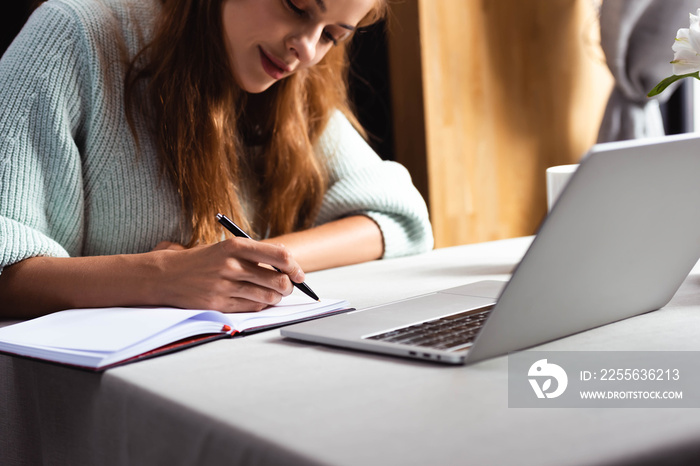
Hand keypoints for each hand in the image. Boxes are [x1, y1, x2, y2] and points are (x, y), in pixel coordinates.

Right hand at [151, 238, 305, 312]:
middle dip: (289, 286)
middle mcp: (231, 265)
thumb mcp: (226, 247)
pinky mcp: (219, 304)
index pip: (279, 256)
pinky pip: (252, 307)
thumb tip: (286, 259)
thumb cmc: (202, 260)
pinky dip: (262, 305)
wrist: (166, 275)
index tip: (299, 274)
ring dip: (277, 298)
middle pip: (278, 280)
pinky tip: (260, 301)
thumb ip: (254, 252)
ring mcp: (225, 286)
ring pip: (268, 297)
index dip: (295, 267)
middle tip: (288, 287)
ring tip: (275, 295)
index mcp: (235, 246)